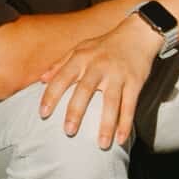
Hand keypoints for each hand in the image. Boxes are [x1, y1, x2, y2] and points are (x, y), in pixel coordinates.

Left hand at [37, 16, 161, 148]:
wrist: (137, 33)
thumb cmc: (106, 44)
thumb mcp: (81, 48)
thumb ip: (61, 64)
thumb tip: (41, 79)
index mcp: (81, 58)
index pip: (62, 78)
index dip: (51, 96)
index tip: (43, 114)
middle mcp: (98, 66)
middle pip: (85, 91)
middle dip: (76, 111)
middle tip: (68, 131)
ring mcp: (118, 75)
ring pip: (111, 102)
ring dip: (106, 124)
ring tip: (102, 144)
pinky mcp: (135, 82)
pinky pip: (130, 105)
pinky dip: (126, 123)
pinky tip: (121, 139)